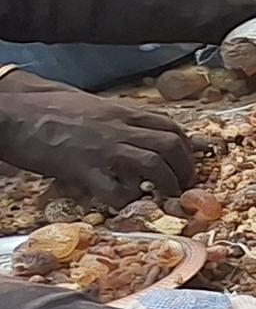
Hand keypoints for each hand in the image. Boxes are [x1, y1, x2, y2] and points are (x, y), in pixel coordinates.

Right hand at [0, 76, 195, 205]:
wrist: (15, 112)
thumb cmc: (50, 108)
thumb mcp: (94, 105)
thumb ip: (120, 118)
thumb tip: (140, 130)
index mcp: (123, 112)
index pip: (170, 126)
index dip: (186, 145)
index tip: (186, 159)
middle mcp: (120, 128)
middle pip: (172, 145)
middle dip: (185, 167)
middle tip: (182, 183)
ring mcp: (104, 149)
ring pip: (154, 164)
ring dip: (167, 184)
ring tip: (165, 196)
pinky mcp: (83, 169)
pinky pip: (116, 189)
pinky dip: (127, 200)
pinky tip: (126, 203)